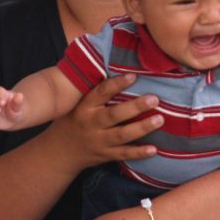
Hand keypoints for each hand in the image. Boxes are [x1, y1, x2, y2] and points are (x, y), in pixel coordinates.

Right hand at [47, 73, 164, 169]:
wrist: (59, 152)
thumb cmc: (73, 120)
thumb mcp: (76, 103)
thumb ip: (94, 90)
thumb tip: (113, 64)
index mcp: (83, 107)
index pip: (100, 93)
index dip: (116, 84)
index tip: (133, 76)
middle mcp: (90, 124)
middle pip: (114, 115)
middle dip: (135, 107)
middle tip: (154, 99)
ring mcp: (98, 141)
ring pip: (121, 135)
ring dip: (141, 128)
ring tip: (160, 119)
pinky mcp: (105, 155)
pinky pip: (123, 154)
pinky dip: (139, 153)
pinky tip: (154, 149)